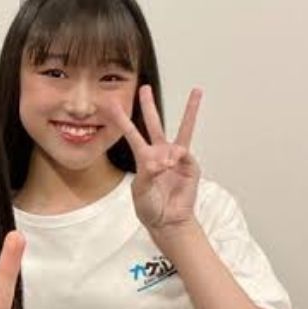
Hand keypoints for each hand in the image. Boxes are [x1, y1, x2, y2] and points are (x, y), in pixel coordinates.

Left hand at [112, 85, 202, 232]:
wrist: (167, 220)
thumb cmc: (150, 207)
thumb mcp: (141, 191)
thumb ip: (149, 173)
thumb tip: (164, 159)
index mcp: (144, 157)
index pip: (131, 133)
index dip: (121, 119)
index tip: (111, 104)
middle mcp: (160, 153)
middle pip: (154, 123)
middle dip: (149, 105)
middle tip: (145, 88)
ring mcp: (177, 157)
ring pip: (184, 128)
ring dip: (190, 110)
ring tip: (196, 92)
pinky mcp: (190, 165)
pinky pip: (184, 154)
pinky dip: (176, 158)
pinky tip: (170, 165)